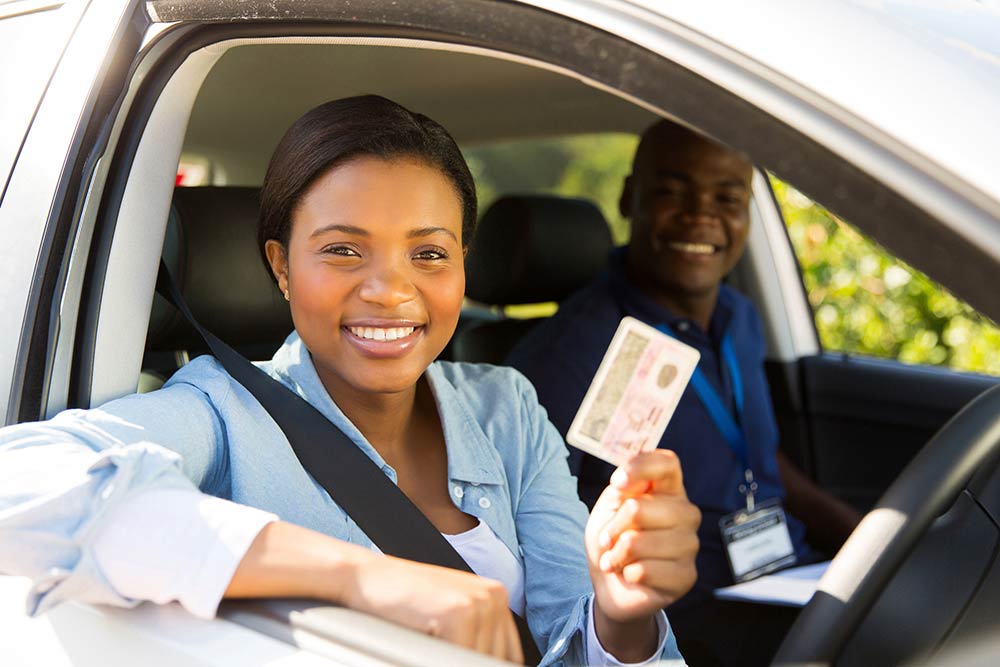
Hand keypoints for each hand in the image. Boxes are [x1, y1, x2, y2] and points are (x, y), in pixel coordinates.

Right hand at [344, 554, 523, 663]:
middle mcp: (495, 596)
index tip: (454, 659)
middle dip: (462, 662)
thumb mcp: (452, 616)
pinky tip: (419, 644)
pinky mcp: (459, 613)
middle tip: (432, 652)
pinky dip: (434, 660)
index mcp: (497, 596)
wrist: (366, 579)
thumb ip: (477, 638)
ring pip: (475, 661)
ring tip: (425, 648)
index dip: (481, 663)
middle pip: (493, 660)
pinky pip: (456, 660)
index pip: (507, 656)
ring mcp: (479, 603)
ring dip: (448, 661)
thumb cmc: (403, 603)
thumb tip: (493, 663)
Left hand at [586, 450, 699, 624]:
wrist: (611, 583)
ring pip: (639, 542)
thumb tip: (625, 480)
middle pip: (640, 507)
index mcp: (669, 490)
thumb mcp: (610, 506)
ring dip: (617, 554)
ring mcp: (690, 544)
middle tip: (607, 540)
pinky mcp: (686, 576)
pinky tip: (631, 574)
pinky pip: (646, 570)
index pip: (667, 463)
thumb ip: (622, 489)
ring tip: (616, 560)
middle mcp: (685, 513)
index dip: (639, 468)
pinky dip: (628, 573)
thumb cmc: (613, 539)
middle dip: (613, 527)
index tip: (616, 483)